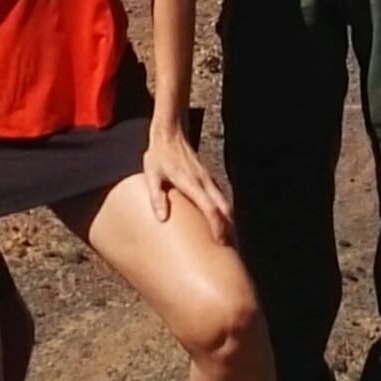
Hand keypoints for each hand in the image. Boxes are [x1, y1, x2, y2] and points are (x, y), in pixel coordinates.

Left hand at [142, 123, 231, 238]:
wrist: (169, 133)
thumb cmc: (159, 156)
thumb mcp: (151, 176)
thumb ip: (156, 197)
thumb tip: (161, 218)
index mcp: (191, 183)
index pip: (210, 208)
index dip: (217, 225)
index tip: (220, 241)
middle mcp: (204, 181)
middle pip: (224, 207)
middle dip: (228, 227)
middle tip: (227, 246)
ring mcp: (207, 178)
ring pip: (225, 201)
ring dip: (227, 219)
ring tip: (224, 238)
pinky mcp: (207, 176)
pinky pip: (220, 195)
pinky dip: (223, 209)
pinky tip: (218, 219)